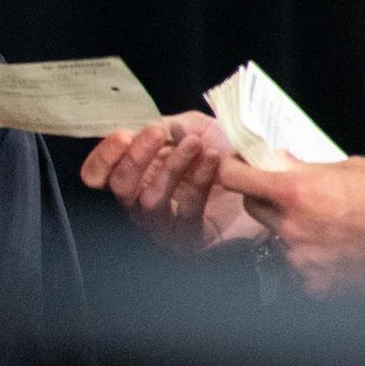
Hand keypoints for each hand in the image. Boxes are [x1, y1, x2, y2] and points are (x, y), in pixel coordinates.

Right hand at [80, 112, 261, 252]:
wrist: (265, 181)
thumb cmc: (226, 155)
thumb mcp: (194, 128)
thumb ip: (169, 126)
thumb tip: (154, 128)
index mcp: (136, 174)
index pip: (99, 174)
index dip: (103, 157)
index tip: (123, 136)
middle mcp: (142, 202)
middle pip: (120, 187)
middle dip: (136, 157)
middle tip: (156, 134)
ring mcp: (164, 225)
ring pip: (150, 200)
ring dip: (171, 167)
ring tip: (193, 144)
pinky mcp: (190, 239)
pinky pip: (187, 211)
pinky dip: (198, 181)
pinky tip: (212, 159)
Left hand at [217, 156, 364, 299]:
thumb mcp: (347, 168)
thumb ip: (305, 167)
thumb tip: (277, 161)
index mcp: (295, 193)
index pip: (236, 180)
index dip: (231, 171)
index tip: (233, 167)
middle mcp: (291, 227)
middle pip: (253, 208)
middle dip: (264, 198)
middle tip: (289, 195)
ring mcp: (300, 258)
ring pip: (278, 238)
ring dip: (292, 230)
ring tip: (327, 227)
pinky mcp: (312, 283)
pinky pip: (298, 266)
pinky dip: (310, 258)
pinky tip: (334, 250)